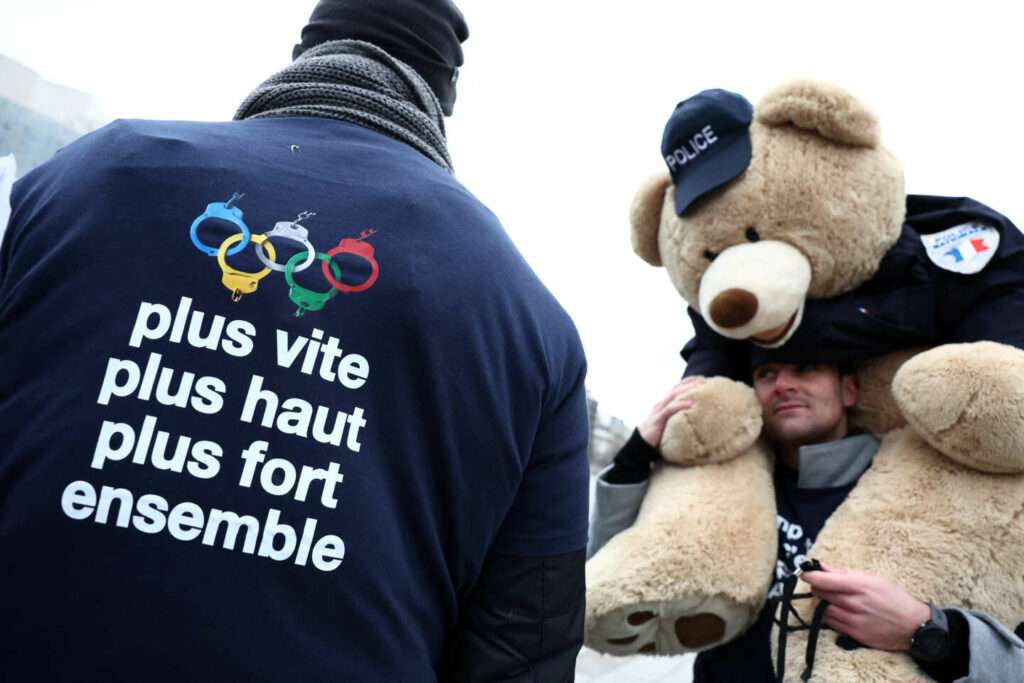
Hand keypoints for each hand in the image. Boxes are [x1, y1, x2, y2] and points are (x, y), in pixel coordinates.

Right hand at [637, 376, 703, 447]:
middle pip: (676, 388)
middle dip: (690, 382)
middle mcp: (660, 404)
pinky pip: (670, 409)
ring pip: (674, 395)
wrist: (639, 444)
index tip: (700, 378)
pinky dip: (681, 405)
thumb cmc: (654, 436)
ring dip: (687, 389)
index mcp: (662, 404)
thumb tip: (691, 419)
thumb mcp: (666, 423)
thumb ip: (675, 418)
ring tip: (700, 387)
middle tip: (704, 379)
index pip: (675, 388)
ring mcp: (658, 410)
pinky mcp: (658, 419)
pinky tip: (691, 403)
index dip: (687, 382)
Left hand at [801, 564, 930, 651]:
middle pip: (819, 594)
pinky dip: (828, 615)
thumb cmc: (893, 597)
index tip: (804, 572)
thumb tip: (821, 567)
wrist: (913, 626)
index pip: (823, 580)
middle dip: (816, 587)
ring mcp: (854, 621)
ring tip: (829, 597)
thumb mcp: (872, 577)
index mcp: (860, 585)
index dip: (809, 575)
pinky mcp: (854, 635)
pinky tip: (836, 610)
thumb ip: (844, 573)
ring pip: (822, 609)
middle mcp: (855, 603)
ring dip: (820, 602)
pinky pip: (830, 623)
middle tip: (821, 584)